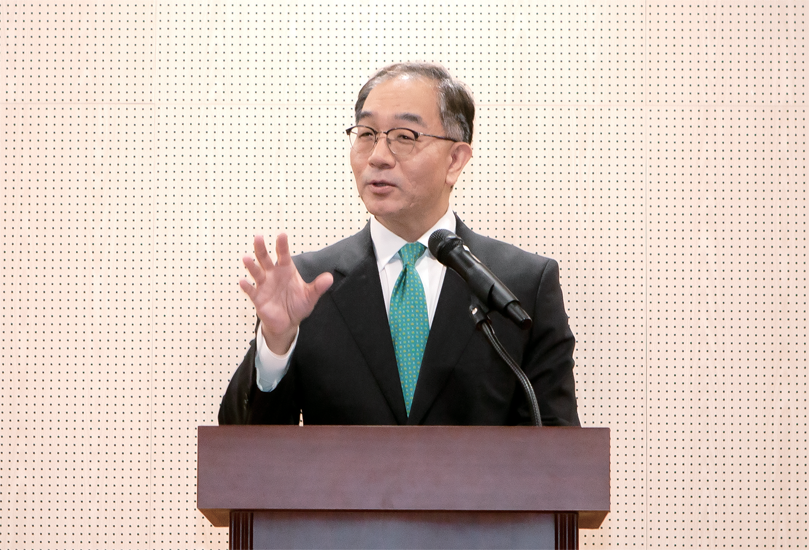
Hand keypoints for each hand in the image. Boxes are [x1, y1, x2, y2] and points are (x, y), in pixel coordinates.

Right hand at [240, 233, 333, 353]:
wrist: (287, 322)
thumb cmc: (297, 305)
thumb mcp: (310, 296)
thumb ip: (318, 287)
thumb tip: (329, 278)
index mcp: (286, 270)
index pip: (284, 255)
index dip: (282, 245)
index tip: (282, 235)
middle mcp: (273, 275)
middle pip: (265, 259)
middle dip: (261, 248)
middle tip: (258, 237)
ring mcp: (264, 285)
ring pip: (256, 272)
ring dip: (251, 266)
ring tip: (246, 258)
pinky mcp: (258, 298)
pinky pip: (251, 291)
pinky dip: (247, 287)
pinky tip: (243, 281)